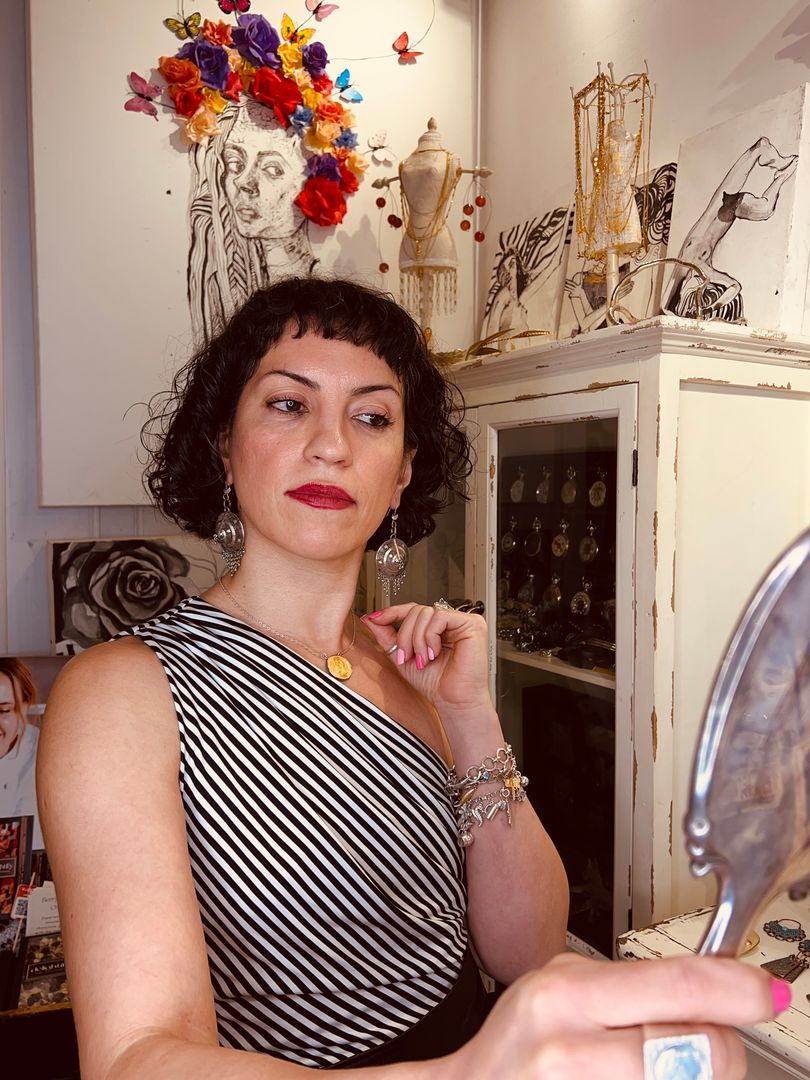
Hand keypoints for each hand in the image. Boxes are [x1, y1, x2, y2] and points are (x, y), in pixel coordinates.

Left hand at [362, 603, 489, 715]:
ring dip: (417, 639)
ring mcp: (462, 621)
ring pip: (426, 613)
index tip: (375, 619)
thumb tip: (370, 618)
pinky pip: (440, 617)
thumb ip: (387, 636)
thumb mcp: (403, 656)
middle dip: (405, 635)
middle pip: (417, 610)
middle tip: (407, 657)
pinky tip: (434, 653)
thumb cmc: (435, 684)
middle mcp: (450, 622)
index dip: (393, 612)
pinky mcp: (472, 624)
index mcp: (437, 627)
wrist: (452, 702)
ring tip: (423, 660)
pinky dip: (430, 637)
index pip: (413, 609)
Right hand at [446, 952, 784, 1079]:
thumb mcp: (560, 986)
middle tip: (712, 1040)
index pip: (678, 985)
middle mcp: (572, 1053)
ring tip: (667, 1068)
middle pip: (704, 1051)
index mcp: (566, 997)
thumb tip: (715, 980)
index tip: (765, 991)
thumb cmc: (521, 1046)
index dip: (737, 988)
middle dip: (724, 1046)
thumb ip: (628, 983)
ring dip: (698, 1079)